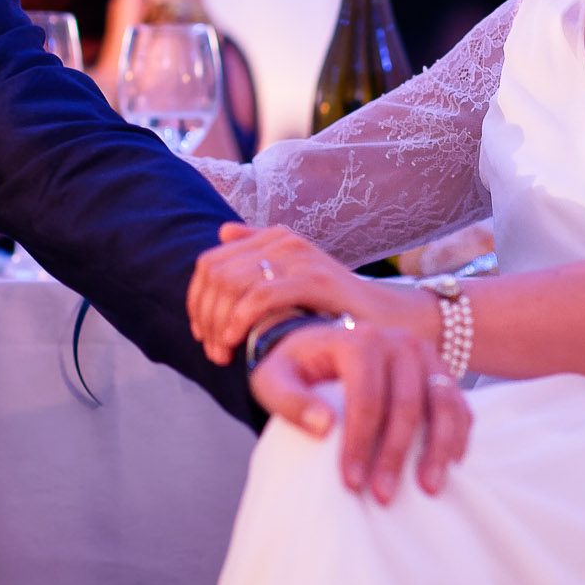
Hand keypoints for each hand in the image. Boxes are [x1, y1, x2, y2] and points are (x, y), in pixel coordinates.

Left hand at [189, 223, 427, 364]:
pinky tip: (238, 342)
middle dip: (205, 316)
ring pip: (232, 284)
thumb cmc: (336, 309)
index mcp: (273, 239)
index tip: (202, 335)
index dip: (196, 301)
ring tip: (224, 353)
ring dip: (219, 323)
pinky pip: (259, 296)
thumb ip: (259, 257)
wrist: (388, 321)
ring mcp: (299, 257)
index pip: (210, 263)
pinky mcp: (314, 278)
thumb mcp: (293, 283)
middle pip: (216, 274)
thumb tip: (223, 231)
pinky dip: (239, 320)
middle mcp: (283, 241)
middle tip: (213, 352)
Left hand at [252, 319, 470, 500]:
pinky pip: (459, 407)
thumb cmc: (294, 370)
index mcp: (358, 339)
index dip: (361, 443)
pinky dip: (458, 437)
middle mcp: (398, 341)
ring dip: (439, 449)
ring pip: (443, 404)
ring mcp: (425, 355)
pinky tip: (448, 468)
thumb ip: (290, 400)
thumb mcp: (273, 380)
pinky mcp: (441, 372)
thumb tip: (324, 425)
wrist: (320, 351)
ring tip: (428, 489)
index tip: (352, 482)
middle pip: (407, 404)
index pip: (366, 397)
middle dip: (396, 455)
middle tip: (383, 496)